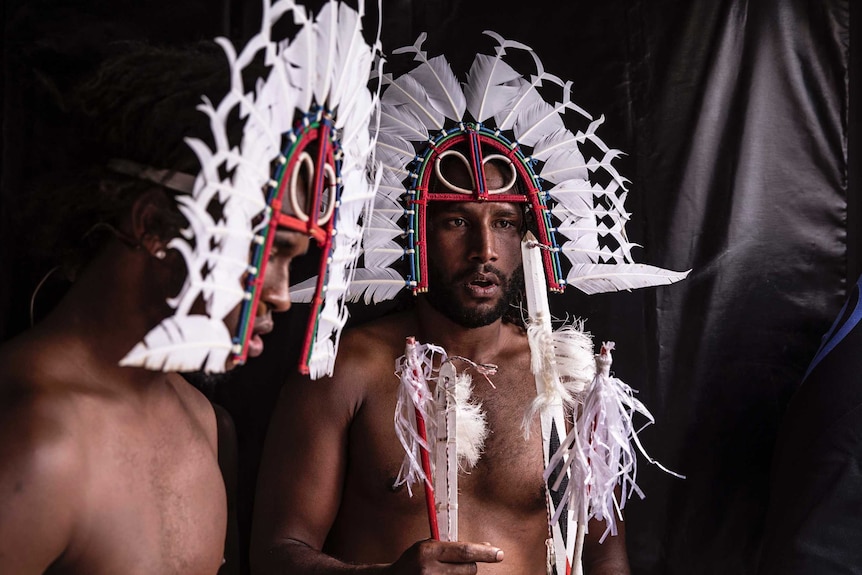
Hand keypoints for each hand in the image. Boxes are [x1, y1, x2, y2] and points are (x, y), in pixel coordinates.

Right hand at [387, 539, 502, 573]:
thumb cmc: (413, 561)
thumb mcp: (428, 547)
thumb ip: (452, 547)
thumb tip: (485, 547)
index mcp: (429, 551)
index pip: (464, 551)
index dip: (484, 553)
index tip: (499, 553)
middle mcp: (430, 570)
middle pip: (469, 569)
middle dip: (472, 565)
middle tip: (463, 564)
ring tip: (445, 571)